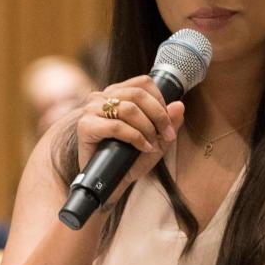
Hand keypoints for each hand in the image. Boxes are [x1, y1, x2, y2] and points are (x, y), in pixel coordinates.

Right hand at [75, 75, 184, 201]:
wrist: (112, 181)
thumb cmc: (132, 158)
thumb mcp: (157, 138)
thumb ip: (169, 121)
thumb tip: (180, 105)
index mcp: (117, 93)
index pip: (144, 83)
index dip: (161, 101)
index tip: (169, 123)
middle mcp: (102, 97)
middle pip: (138, 95)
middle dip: (159, 116)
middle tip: (167, 136)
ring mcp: (91, 110)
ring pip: (129, 109)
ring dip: (147, 128)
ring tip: (152, 144)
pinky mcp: (85, 126)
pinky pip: (117, 126)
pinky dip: (135, 138)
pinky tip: (143, 148)